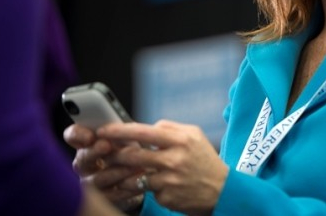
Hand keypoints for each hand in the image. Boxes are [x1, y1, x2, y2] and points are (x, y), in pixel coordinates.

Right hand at [63, 123, 144, 211]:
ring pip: (97, 179)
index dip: (77, 134)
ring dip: (115, 171)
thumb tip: (121, 127)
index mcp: (87, 144)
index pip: (73, 136)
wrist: (139, 174)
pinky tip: (138, 181)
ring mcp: (91, 182)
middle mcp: (85, 164)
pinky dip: (125, 188)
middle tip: (107, 145)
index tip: (90, 135)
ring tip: (133, 166)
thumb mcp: (126, 138)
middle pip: (82, 158)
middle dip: (94, 151)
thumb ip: (120, 132)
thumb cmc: (129, 151)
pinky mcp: (103, 197)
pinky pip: (111, 195)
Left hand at [97, 120, 228, 215]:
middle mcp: (174, 159)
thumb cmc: (205, 160)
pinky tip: (149, 186)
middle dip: (115, 154)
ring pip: (134, 176)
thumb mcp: (195, 136)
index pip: (143, 132)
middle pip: (133, 155)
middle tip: (104, 153)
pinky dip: (144, 188)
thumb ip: (170, 128)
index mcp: (181, 140)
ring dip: (123, 174)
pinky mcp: (166, 198)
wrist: (222, 191)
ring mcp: (169, 180)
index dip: (120, 131)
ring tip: (120, 171)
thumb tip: (146, 127)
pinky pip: (146, 191)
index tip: (103, 130)